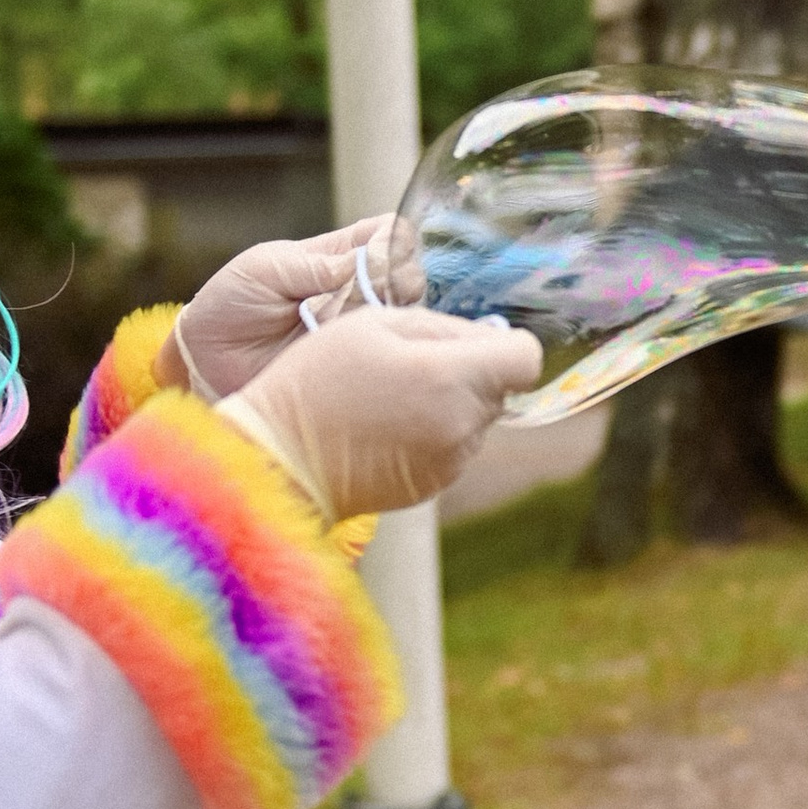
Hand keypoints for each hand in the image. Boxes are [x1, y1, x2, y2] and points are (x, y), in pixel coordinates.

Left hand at [168, 223, 396, 399]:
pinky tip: (367, 348)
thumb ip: (314, 266)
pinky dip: (384, 349)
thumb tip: (369, 260)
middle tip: (379, 293)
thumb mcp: (265, 270)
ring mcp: (358, 328)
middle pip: (408, 275)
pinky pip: (385, 353)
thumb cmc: (230, 303)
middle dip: (402, 281)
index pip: (388, 234)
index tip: (387, 254)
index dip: (397, 240)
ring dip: (391, 316)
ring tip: (360, 322)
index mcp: (337, 256)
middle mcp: (356, 290)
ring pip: (404, 315)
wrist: (206, 360)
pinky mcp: (354, 363)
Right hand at [216, 305, 541, 521]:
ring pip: (476, 418)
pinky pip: (453, 447)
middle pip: (499, 387)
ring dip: (450, 403)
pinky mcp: (436, 485)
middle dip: (468, 370)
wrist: (282, 458)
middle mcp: (463, 424)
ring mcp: (452, 461)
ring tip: (389, 398)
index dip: (504, 345)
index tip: (471, 344)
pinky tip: (384, 428)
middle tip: (408, 364)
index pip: (525, 358)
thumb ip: (440, 325)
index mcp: (451, 377)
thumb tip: (483, 336)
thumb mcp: (371, 323)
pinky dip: (432, 433)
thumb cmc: (318, 380)